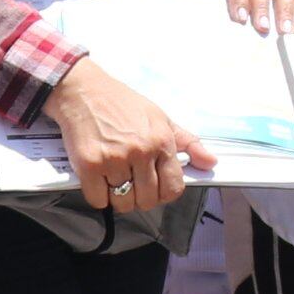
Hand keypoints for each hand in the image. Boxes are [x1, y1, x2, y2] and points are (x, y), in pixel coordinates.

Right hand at [44, 54, 211, 219]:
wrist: (84, 91)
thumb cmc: (122, 105)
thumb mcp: (161, 118)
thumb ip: (188, 142)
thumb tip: (210, 162)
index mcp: (161, 141)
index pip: (173, 188)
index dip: (164, 193)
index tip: (155, 188)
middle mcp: (141, 151)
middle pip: (148, 200)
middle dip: (140, 197)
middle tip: (131, 183)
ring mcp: (115, 159)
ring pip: (123, 203)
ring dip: (118, 198)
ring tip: (114, 179)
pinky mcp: (89, 165)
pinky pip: (98, 200)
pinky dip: (98, 196)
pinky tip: (98, 179)